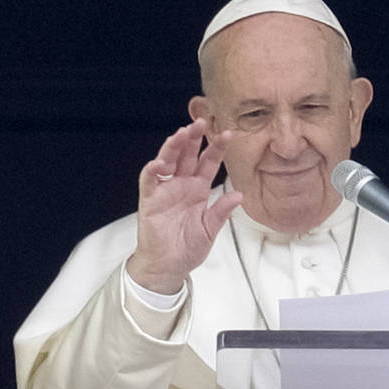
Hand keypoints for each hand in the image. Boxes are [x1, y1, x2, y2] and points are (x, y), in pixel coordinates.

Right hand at [126, 119, 242, 293]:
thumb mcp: (210, 230)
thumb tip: (239, 195)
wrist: (168, 267)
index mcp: (198, 190)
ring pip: (168, 161)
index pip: (208, 163)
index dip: (217, 149)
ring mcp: (164, 191)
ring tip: (181, 134)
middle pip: (187, 155)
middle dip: (193, 138)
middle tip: (201, 122)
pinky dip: (153, 170)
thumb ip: (221, 212)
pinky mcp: (149, 201)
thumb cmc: (187, 248)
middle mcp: (181, 185)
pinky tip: (160, 163)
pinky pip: (149, 181)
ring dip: (173, 147)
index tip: (228, 134)